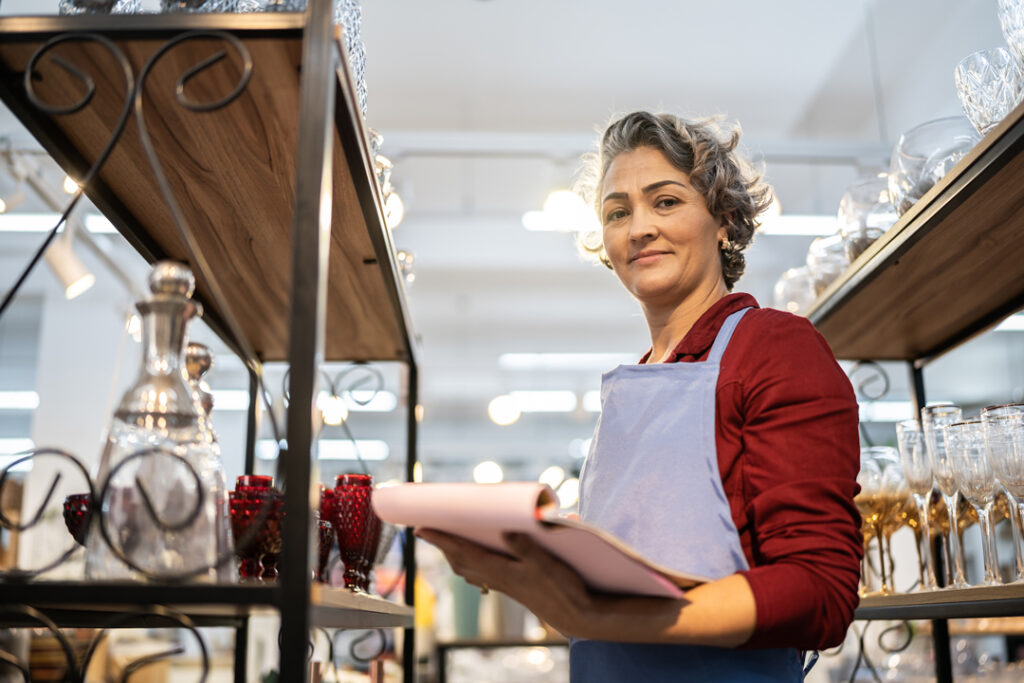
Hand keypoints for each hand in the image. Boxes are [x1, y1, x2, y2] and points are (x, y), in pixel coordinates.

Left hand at [414, 528, 593, 636]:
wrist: (576, 615)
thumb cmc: (563, 588)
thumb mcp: (546, 563)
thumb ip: (525, 547)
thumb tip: (505, 530)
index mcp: (501, 571)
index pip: (462, 552)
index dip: (440, 539)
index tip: (420, 528)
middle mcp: (498, 578)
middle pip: (460, 562)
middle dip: (442, 546)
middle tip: (428, 530)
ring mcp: (505, 584)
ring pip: (470, 570)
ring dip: (455, 556)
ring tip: (447, 543)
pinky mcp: (514, 587)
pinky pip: (483, 574)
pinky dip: (472, 563)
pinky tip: (479, 559)